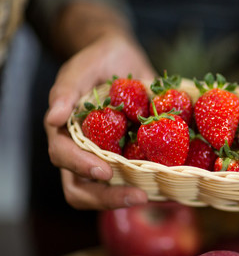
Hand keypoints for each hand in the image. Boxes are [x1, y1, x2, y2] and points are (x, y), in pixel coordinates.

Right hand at [44, 32, 155, 208]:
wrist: (121, 57)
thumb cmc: (97, 60)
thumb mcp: (82, 67)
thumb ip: (67, 90)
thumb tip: (52, 118)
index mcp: (65, 131)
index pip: (62, 157)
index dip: (80, 166)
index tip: (105, 170)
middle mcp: (82, 150)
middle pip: (81, 188)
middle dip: (106, 197)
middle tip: (138, 196)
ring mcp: (106, 156)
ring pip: (105, 191)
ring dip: (125, 198)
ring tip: (150, 195)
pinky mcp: (128, 156)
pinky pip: (133, 178)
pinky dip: (147, 185)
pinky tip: (168, 187)